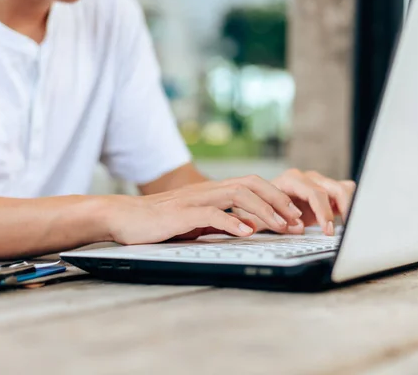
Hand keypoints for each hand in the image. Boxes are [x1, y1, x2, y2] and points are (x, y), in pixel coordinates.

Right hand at [105, 175, 302, 244]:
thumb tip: (249, 227)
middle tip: (294, 221)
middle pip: (251, 184)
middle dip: (277, 201)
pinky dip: (232, 222)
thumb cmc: (158, 221)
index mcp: (212, 191)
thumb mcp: (196, 221)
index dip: (275, 198)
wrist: (123, 217)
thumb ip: (221, 221)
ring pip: (237, 195)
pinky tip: (247, 233)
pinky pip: (212, 214)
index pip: (251, 185)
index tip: (292, 217)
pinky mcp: (182, 213)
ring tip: (280, 227)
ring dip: (263, 211)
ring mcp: (195, 199)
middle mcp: (207, 190)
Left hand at [233, 169, 355, 235]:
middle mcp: (307, 179)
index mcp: (291, 180)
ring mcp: (319, 184)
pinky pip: (346, 192)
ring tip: (347, 226)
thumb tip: (297, 227)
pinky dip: (349, 205)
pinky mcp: (327, 192)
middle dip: (340, 210)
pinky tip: (346, 220)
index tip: (327, 230)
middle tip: (338, 231)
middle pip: (333, 189)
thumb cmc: (259, 207)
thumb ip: (275, 219)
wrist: (261, 204)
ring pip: (343, 189)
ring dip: (348, 207)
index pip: (314, 192)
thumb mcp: (260, 215)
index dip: (323, 211)